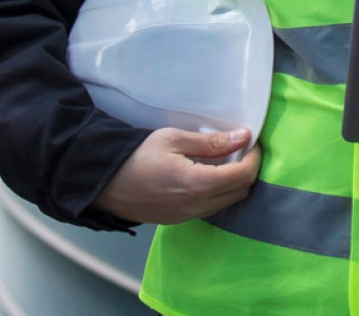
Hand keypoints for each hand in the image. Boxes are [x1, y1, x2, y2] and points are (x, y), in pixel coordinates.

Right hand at [92, 128, 261, 224]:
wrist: (104, 182)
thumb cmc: (136, 156)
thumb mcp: (173, 139)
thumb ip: (211, 142)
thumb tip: (243, 137)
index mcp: (197, 184)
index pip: (243, 175)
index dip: (254, 158)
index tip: (251, 142)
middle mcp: (196, 205)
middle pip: (240, 192)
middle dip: (247, 170)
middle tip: (240, 150)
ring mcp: (187, 216)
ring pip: (227, 203)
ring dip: (233, 184)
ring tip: (223, 161)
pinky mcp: (179, 220)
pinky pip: (211, 209)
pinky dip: (218, 193)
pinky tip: (206, 176)